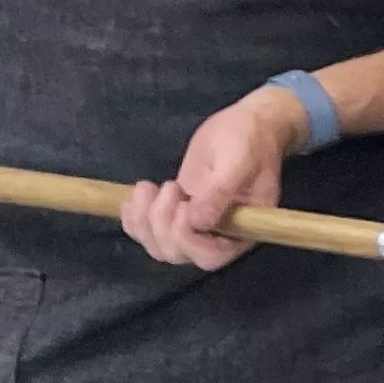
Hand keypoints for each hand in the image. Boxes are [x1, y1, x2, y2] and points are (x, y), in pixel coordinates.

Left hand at [120, 87, 307, 270]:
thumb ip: (220, 192)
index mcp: (242, 230)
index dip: (187, 239)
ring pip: (158, 245)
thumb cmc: (249, 141)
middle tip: (169, 186)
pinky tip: (136, 196)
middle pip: (177, 253)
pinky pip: (147, 231)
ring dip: (144, 220)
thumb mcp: (238, 162)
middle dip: (161, 224)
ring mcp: (195, 226)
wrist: (245, 126)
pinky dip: (134, 219)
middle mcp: (218, 236)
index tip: (182, 205)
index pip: (209, 256)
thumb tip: (197, 222)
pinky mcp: (176, 213)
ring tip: (149, 187)